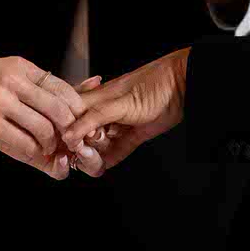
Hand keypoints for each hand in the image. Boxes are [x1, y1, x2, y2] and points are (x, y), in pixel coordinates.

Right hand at [0, 59, 101, 178]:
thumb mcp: (0, 73)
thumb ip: (28, 88)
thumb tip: (60, 108)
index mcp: (20, 66)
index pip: (62, 87)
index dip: (76, 110)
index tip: (79, 125)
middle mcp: (13, 80)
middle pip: (59, 109)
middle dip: (70, 130)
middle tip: (71, 144)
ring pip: (43, 128)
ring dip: (52, 146)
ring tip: (50, 151)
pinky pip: (21, 143)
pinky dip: (32, 154)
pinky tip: (32, 155)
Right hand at [63, 48, 189, 174]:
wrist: (185, 85)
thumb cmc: (153, 85)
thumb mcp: (119, 102)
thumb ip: (94, 118)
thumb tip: (69, 134)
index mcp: (96, 98)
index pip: (71, 118)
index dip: (65, 133)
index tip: (64, 148)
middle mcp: (105, 111)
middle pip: (84, 134)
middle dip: (82, 148)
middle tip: (85, 155)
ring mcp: (120, 123)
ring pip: (100, 144)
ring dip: (96, 155)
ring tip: (96, 162)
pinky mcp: (135, 134)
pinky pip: (118, 150)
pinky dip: (111, 158)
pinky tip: (105, 165)